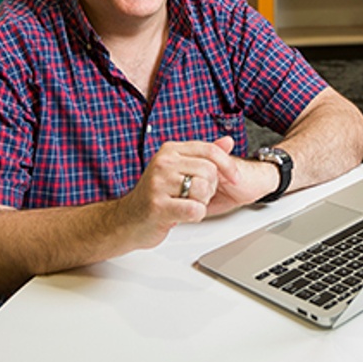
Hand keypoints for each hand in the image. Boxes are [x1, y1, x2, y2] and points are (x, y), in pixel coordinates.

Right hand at [113, 136, 238, 248]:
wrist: (126, 220)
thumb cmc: (155, 196)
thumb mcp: (179, 169)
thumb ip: (204, 155)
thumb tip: (228, 141)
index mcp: (170, 150)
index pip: (209, 150)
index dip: (227, 165)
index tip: (235, 178)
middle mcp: (163, 163)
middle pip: (209, 172)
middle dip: (210, 189)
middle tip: (195, 196)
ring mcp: (159, 183)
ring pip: (203, 190)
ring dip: (201, 203)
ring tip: (186, 204)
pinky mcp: (158, 206)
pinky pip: (194, 209)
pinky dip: (195, 215)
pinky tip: (183, 215)